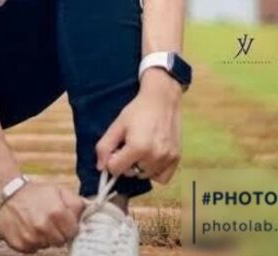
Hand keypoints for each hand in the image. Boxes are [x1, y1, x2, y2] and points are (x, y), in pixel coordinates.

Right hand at [0, 182, 84, 252]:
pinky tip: (28, 228)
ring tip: (37, 222)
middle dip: (58, 232)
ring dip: (45, 237)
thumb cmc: (34, 192)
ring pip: (47, 246)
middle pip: (61, 241)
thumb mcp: (57, 190)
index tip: (64, 222)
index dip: (69, 226)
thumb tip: (89, 212)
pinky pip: (33, 249)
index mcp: (57, 212)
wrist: (7, 192)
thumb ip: (75, 202)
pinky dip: (32, 241)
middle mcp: (44, 227)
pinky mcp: (21, 245)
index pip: (73, 232)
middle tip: (49, 221)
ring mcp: (32, 237)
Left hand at [95, 69, 181, 184]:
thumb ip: (105, 146)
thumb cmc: (137, 110)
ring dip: (139, 166)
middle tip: (129, 144)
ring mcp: (167, 159)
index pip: (115, 169)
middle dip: (126, 162)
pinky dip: (154, 171)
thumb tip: (100, 167)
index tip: (116, 148)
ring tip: (142, 147)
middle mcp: (154, 157)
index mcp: (137, 147)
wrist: (162, 100)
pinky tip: (152, 156)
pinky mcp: (176, 159)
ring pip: (145, 175)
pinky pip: (161, 178)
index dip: (111, 159)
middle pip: (130, 173)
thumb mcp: (117, 125)